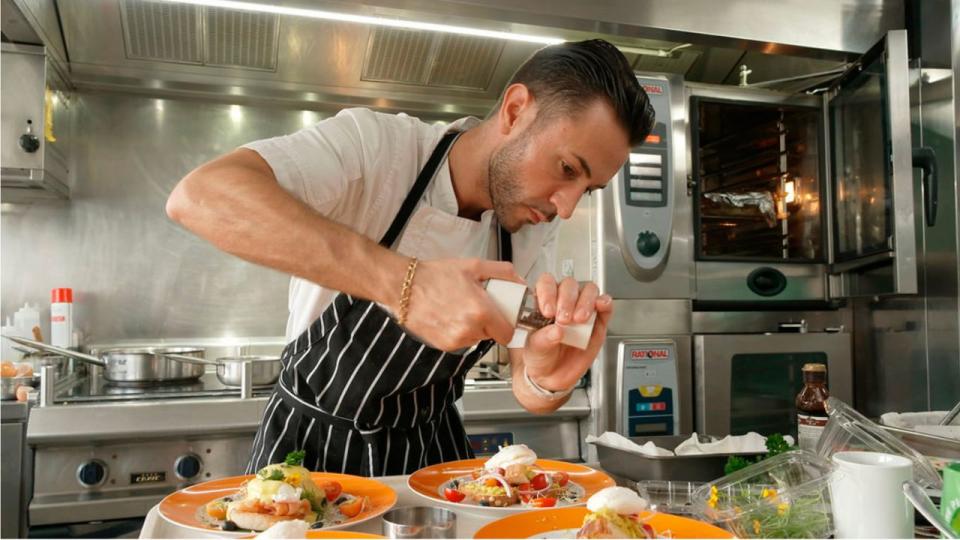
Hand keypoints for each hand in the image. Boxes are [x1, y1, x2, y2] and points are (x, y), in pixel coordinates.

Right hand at [398, 258, 524, 351]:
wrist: (404, 287)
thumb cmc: (436, 275)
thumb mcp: (473, 266)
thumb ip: (502, 272)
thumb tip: (519, 281)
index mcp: (481, 311)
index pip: (508, 334)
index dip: (507, 325)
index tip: (503, 316)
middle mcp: (469, 330)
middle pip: (492, 336)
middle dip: (490, 323)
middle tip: (479, 306)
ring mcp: (455, 340)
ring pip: (476, 339)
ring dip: (474, 328)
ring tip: (461, 309)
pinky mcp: (443, 345)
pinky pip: (461, 341)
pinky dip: (459, 331)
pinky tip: (450, 316)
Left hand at [521, 274, 612, 390]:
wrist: (553, 377)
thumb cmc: (540, 357)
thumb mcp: (535, 349)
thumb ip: (543, 339)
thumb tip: (557, 330)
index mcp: (544, 302)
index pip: (547, 283)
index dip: (548, 292)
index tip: (548, 311)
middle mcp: (563, 302)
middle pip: (569, 285)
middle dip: (567, 299)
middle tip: (564, 319)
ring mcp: (582, 310)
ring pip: (588, 290)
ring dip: (585, 301)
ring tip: (579, 319)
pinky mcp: (598, 322)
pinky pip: (605, 306)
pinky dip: (605, 302)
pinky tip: (600, 306)